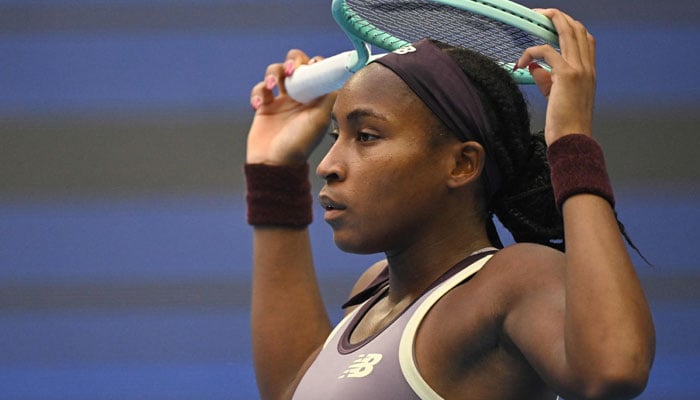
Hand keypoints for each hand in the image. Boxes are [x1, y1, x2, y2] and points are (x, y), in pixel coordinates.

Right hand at [247, 50, 336, 164]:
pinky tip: (259, 104)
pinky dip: (258, 91)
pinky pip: (260, 88)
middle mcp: (300, 96)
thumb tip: (337, 76)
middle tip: (291, 70)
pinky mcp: (264, 105)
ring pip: (276, 71)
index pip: (317, 70)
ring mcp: (282, 99)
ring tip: (272, 86)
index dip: (315, 63)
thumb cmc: (299, 144)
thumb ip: (329, 97)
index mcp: (316, 97)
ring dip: (273, 73)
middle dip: (292, 61)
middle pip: (296, 64)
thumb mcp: (319, 119)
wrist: (274, 163)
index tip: (312, 65)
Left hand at [515, 8, 595, 144]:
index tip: (552, 23)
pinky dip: (531, 52)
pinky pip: (546, 51)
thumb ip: (547, 79)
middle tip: (541, 13)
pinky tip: (521, 62)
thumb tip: (533, 67)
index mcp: (588, 71)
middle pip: (577, 29)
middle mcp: (587, 67)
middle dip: (558, 16)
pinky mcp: (567, 75)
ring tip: (534, 18)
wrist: (572, 139)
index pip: (584, 38)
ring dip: (549, 20)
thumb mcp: (556, 96)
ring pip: (567, 32)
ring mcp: (580, 69)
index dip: (569, 26)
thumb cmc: (564, 123)